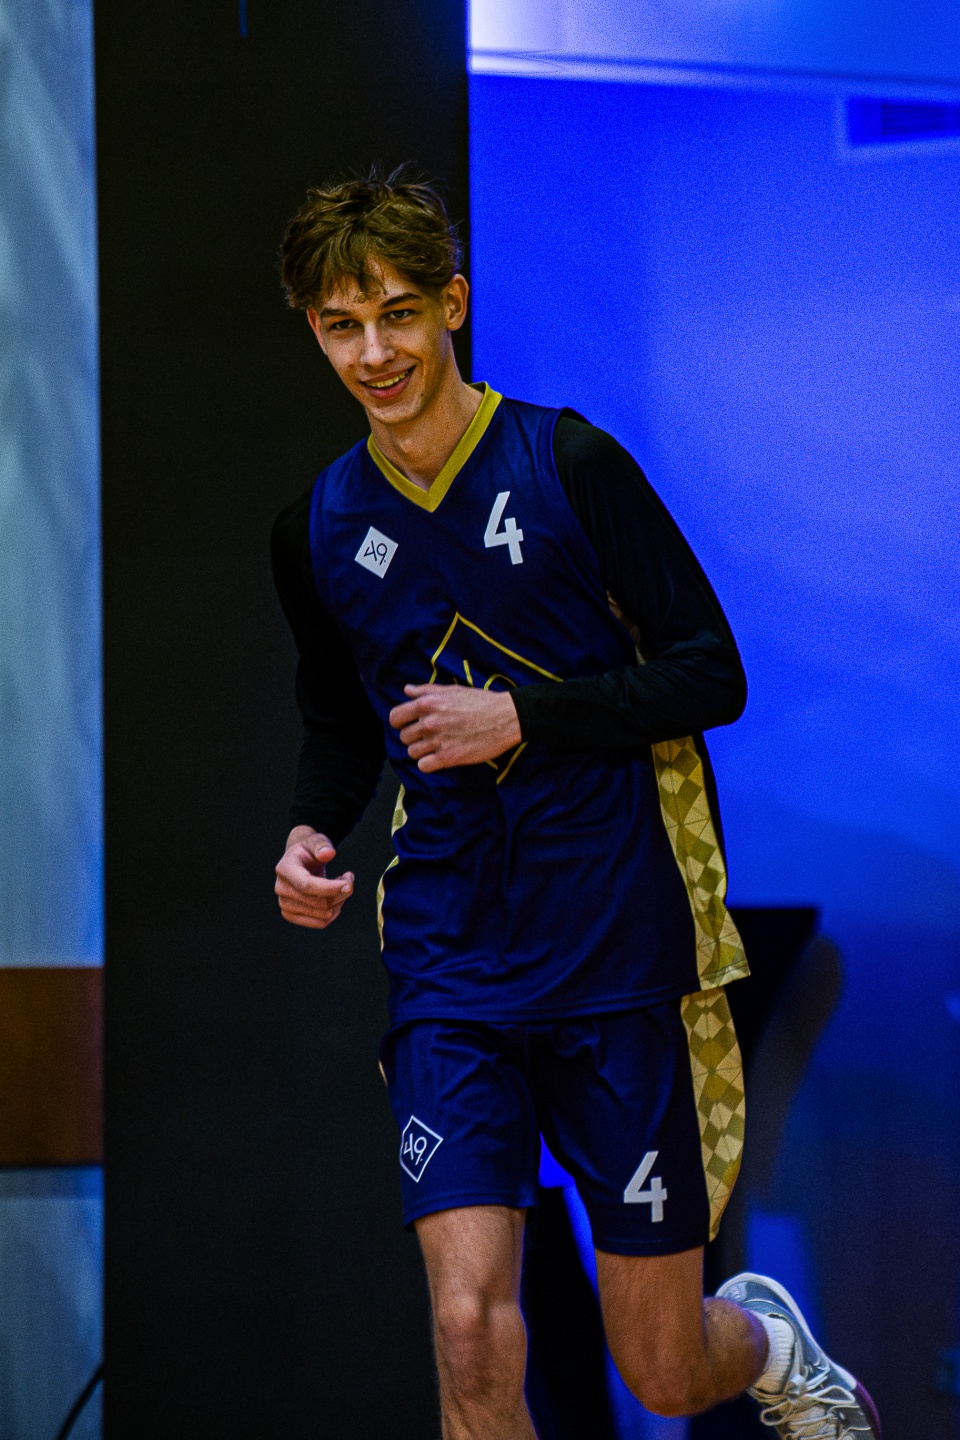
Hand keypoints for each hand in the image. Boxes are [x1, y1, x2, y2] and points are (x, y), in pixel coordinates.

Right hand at [274, 827, 353, 928]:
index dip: (330, 888)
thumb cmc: (309, 850)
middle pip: (318, 902)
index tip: (349, 885)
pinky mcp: (291, 915)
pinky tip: (337, 897)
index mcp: (284, 869)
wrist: (299, 861)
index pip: (307, 885)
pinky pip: (320, 923)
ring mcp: (284, 904)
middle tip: (350, 878)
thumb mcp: (316, 841)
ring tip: (342, 885)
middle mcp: (281, 888)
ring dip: (340, 901)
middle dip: (341, 892)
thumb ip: (322, 846)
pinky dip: (334, 912)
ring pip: (323, 914)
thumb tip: (328, 853)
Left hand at [389, 683, 521, 771]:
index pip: (395, 717)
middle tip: (429, 736)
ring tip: (436, 746)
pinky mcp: (449, 758)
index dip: (399, 722)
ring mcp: (439, 741)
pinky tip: (439, 757)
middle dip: (414, 737)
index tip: (408, 725)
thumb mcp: (452, 690)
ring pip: (412, 752)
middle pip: (404, 737)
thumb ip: (426, 690)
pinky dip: (428, 763)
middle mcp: (430, 722)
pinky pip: (423, 766)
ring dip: (422, 751)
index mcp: (428, 704)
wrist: (506, 718)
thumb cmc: (481, 702)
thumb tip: (407, 690)